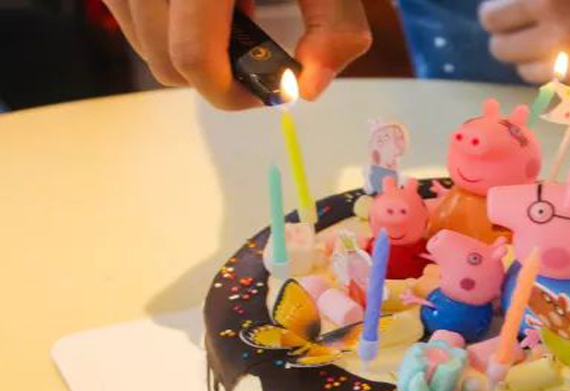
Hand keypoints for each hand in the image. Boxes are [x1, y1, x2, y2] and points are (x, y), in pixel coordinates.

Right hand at [103, 0, 371, 108]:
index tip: (262, 93)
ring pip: (142, 42)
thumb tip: (310, 88)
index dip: (228, 92)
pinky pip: (129, 15)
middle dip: (212, 75)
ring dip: (186, 48)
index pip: (192, 56)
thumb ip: (334, 25)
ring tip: (230, 12)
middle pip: (163, 61)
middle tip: (253, 56)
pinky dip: (163, 22)